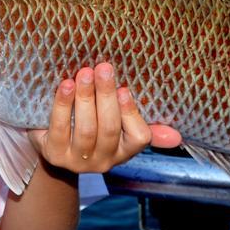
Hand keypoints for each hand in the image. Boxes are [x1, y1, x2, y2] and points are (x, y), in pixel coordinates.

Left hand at [29, 63, 180, 173]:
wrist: (52, 144)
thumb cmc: (91, 125)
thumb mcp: (118, 127)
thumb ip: (145, 126)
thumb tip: (177, 136)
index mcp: (124, 151)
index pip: (139, 137)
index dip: (131, 113)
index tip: (124, 89)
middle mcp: (104, 161)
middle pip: (110, 128)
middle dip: (106, 96)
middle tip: (103, 68)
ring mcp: (78, 161)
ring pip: (87, 129)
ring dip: (86, 98)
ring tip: (84, 73)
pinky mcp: (54, 154)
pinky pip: (60, 128)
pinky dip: (63, 105)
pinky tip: (66, 86)